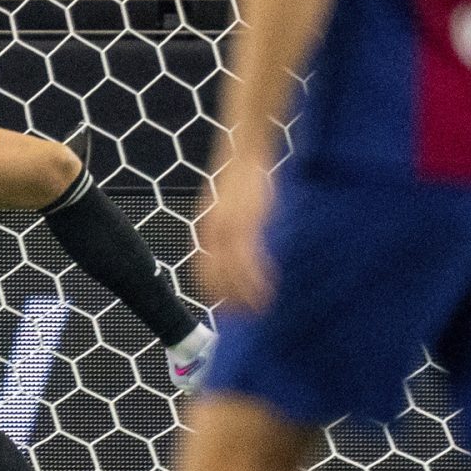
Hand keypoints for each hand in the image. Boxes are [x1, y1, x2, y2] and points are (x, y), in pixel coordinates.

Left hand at [194, 154, 275, 312]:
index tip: (226, 308)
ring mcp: (228, 229)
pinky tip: (267, 288)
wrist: (245, 154)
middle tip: (245, 316)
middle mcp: (213, 232)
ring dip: (246, 295)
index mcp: (207, 230)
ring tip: (261, 309)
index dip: (214, 292)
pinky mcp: (246, 223)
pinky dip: (256, 279)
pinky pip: (248, 259)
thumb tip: (235, 249)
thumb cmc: (242, 181)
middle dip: (229, 300)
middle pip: (214, 277)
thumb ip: (229, 229)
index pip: (204, 272)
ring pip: (232, 273)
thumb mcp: (228, 208)